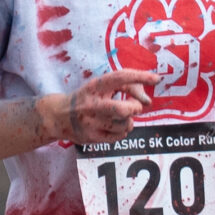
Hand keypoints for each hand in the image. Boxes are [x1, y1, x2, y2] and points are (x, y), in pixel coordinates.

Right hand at [42, 68, 156, 144]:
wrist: (58, 116)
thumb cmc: (87, 98)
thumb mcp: (102, 86)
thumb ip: (127, 87)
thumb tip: (148, 102)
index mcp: (94, 87)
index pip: (120, 78)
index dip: (140, 77)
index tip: (156, 79)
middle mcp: (91, 105)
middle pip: (125, 110)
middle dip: (134, 108)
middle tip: (133, 107)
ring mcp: (90, 123)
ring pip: (125, 124)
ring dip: (128, 121)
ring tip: (119, 117)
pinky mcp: (91, 138)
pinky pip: (120, 136)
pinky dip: (122, 131)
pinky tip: (113, 126)